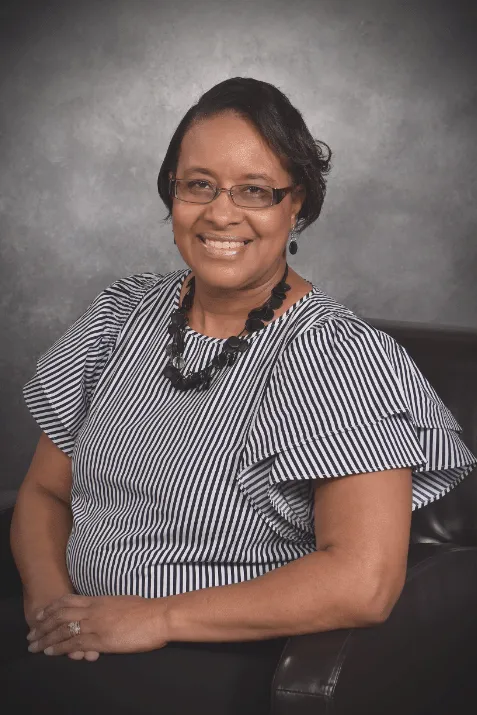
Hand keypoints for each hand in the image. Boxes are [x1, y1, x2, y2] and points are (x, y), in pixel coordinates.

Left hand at [25, 593, 169, 656]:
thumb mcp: (123, 603)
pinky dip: (59, 647)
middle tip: (32, 632)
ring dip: (45, 637)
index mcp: (99, 600)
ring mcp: (95, 624)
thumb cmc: (146, 611)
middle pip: (60, 614)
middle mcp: (93, 610)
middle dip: (43, 624)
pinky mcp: (100, 639)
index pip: (69, 601)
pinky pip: (73, 643)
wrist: (158, 616)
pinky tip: (50, 651)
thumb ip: (109, 608)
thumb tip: (105, 614)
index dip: (52, 607)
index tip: (42, 614)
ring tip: (34, 645)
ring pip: (62, 629)